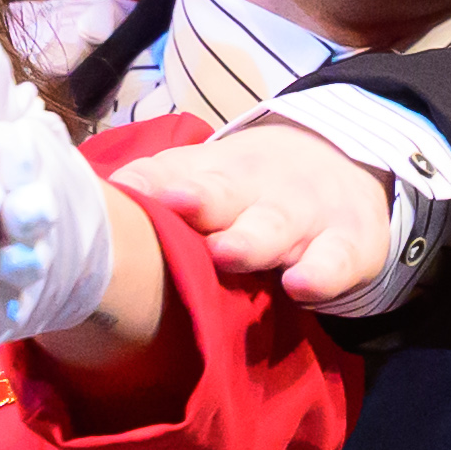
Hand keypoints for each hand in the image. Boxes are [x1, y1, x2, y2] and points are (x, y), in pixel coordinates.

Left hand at [118, 115, 413, 312]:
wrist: (345, 165)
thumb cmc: (250, 188)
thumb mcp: (208, 175)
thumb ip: (158, 182)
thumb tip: (102, 192)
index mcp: (216, 175)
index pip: (182, 174)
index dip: (158, 182)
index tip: (130, 189)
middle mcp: (258, 192)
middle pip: (228, 195)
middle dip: (202, 202)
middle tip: (176, 206)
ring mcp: (304, 219)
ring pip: (276, 229)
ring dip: (251, 240)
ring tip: (226, 251)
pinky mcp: (348, 248)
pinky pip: (335, 262)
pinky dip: (321, 273)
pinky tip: (301, 284)